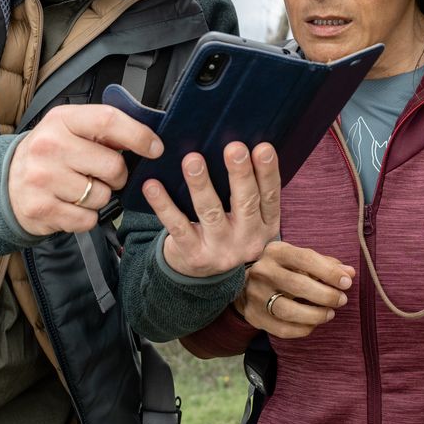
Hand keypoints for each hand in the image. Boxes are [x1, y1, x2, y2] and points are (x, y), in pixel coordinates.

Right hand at [8, 104, 161, 234]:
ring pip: (102, 196)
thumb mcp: (70, 129)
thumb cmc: (50, 153)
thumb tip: (148, 139)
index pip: (108, 121)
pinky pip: (87, 219)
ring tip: (80, 189)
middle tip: (102, 174)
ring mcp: (43, 178)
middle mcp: (49, 146)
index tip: (155, 148)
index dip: (139, 135)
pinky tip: (71, 205)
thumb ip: (104, 130)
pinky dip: (87, 216)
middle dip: (118, 175)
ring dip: (100, 197)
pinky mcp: (41, 208)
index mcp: (62, 119)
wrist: (7, 181)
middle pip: (112, 165)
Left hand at [143, 142, 280, 276]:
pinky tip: (152, 186)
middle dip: (240, 174)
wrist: (202, 277)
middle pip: (246, 203)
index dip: (268, 172)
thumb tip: (235, 146)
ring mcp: (221, 250)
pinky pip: (177, 226)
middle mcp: (248, 239)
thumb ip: (245, 190)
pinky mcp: (194, 256)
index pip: (271, 196)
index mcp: (266, 225)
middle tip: (234, 148)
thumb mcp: (246, 218)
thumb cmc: (225, 231)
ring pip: (210, 213)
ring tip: (192, 160)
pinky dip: (163, 205)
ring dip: (201, 185)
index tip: (263, 147)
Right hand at [235, 241, 353, 339]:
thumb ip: (325, 265)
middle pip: (298, 285)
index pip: (305, 259)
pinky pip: (282, 329)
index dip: (329, 272)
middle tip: (341, 300)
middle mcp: (262, 271)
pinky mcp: (253, 315)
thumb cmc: (282, 270)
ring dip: (315, 315)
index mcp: (275, 251)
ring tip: (330, 314)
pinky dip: (303, 329)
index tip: (346, 282)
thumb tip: (349, 273)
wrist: (245, 285)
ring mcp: (255, 294)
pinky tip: (313, 324)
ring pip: (288, 310)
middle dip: (326, 295)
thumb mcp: (300, 260)